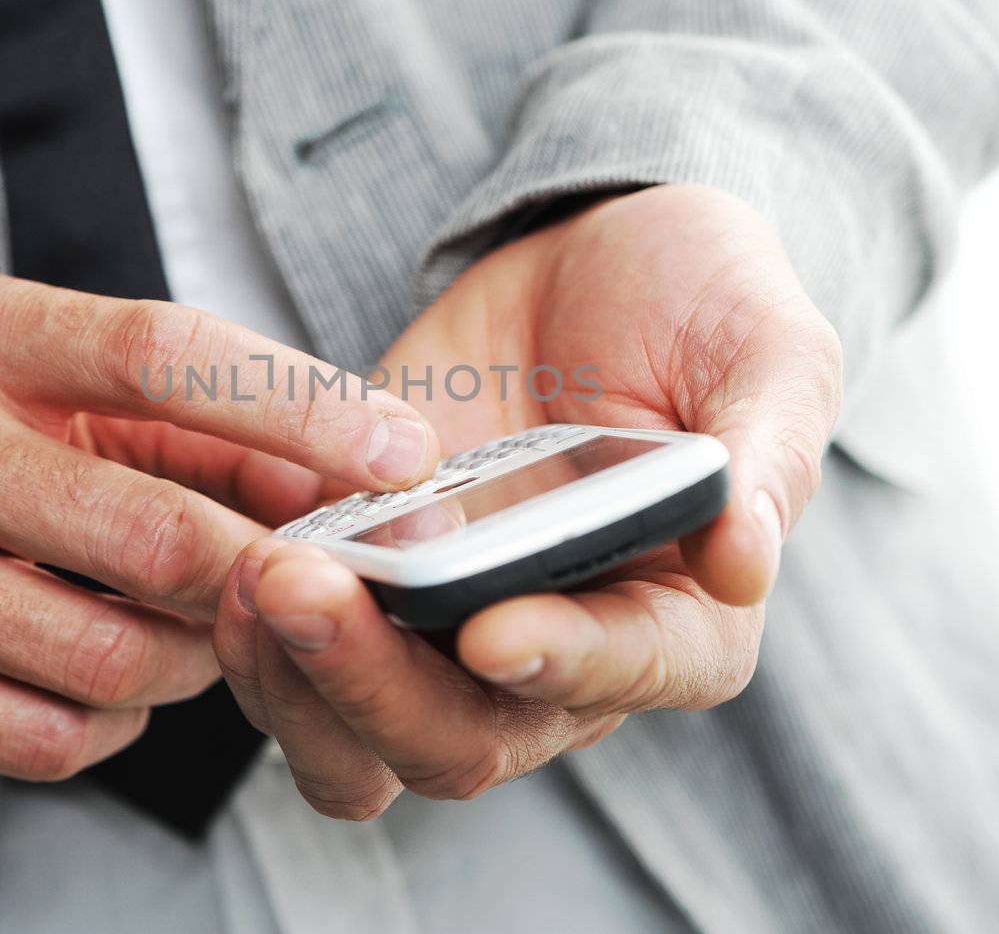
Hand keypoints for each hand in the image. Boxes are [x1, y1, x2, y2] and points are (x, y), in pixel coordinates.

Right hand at [0, 274, 437, 779]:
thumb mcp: (28, 374)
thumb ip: (182, 420)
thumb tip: (343, 478)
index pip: (166, 352)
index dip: (304, 408)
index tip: (403, 454)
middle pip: (157, 531)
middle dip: (264, 576)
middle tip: (306, 586)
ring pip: (113, 656)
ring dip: (191, 661)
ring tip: (187, 634)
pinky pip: (46, 736)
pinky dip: (113, 724)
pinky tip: (102, 686)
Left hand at [213, 186, 841, 815]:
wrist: (590, 259)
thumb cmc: (703, 303)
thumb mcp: (768, 351)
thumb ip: (768, 453)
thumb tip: (745, 561)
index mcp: (677, 616)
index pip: (629, 672)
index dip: (565, 664)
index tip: (491, 628)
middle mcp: (558, 652)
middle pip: (466, 739)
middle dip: (378, 685)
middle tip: (305, 591)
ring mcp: (448, 628)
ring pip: (362, 734)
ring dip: (296, 682)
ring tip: (254, 577)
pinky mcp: (368, 582)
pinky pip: (295, 659)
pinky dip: (254, 637)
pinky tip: (229, 555)